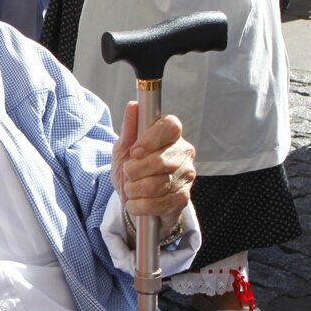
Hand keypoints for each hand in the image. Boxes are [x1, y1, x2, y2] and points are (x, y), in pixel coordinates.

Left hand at [116, 102, 195, 225]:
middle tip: (128, 173)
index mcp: (170, 135)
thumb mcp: (124, 148)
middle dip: (136, 171)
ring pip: (158, 184)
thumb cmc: (131, 168)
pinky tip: (135, 202)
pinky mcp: (184, 197)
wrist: (134, 198)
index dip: (151, 139)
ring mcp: (186, 175)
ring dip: (134, 189)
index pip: (170, 126)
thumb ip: (129, 129)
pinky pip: (159, 203)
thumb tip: (133, 106)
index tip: (134, 152)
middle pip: (162, 160)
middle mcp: (184, 152)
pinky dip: (140, 205)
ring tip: (130, 188)